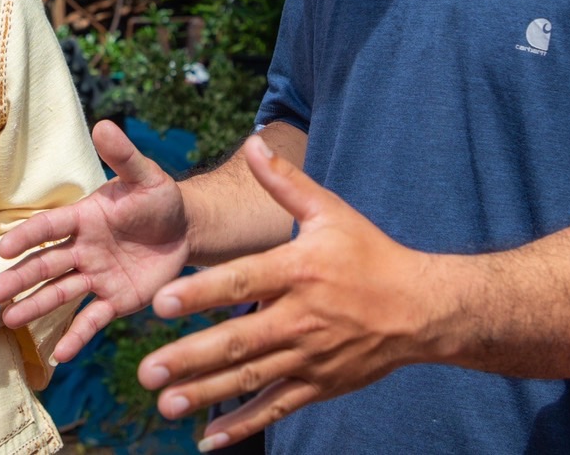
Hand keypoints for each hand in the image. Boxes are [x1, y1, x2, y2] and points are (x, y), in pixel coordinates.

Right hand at [0, 119, 189, 362]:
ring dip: (35, 307)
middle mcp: (83, 249)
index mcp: (84, 218)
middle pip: (46, 265)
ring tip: (9, 322)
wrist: (184, 228)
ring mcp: (96, 276)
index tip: (3, 251)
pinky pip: (92, 319)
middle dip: (19, 280)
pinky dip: (76, 336)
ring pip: (60, 293)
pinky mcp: (115, 299)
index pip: (50, 228)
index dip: (27, 238)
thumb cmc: (158, 198)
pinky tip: (58, 355)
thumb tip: (104, 124)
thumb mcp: (145, 176)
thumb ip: (123, 156)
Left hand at [136, 136, 438, 450]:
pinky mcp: (317, 385)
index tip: (160, 304)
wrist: (421, 308)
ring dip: (206, 394)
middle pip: (239, 341)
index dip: (201, 294)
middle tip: (148, 370)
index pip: (242, 282)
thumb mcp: (331, 211)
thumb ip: (285, 183)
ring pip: (251, 379)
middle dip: (191, 357)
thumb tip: (253, 143)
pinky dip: (242, 425)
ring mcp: (309, 357)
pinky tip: (208, 439)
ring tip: (166, 403)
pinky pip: (275, 408)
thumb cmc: (370, 253)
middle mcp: (301, 318)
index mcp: (299, 271)